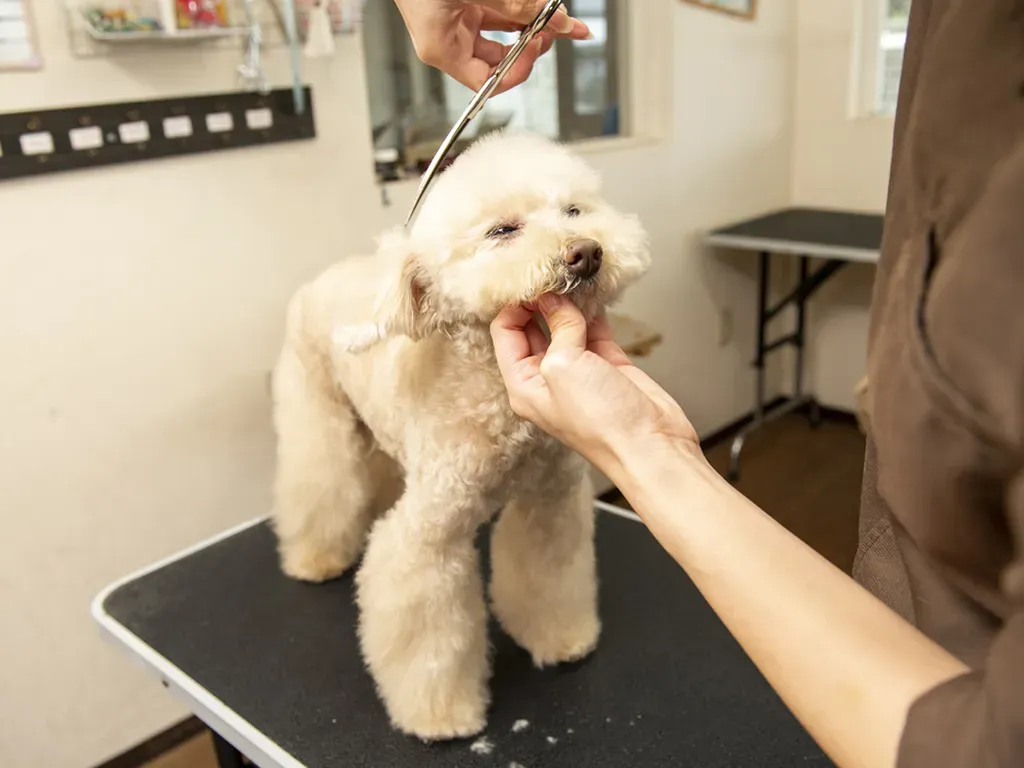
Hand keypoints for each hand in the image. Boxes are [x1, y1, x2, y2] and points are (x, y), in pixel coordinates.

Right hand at [394, 0, 590, 92]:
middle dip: (531, 44)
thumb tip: (555, 21)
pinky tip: (541, 6)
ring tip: (555, 14)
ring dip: (530, 24)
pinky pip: (499, 13)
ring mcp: (457, 20)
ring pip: (504, 32)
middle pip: (500, 57)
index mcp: (441, 48)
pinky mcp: (464, 3)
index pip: (486, 81)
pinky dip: (520, 9)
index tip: (537, 48)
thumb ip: (516, 6)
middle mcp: (449, 38)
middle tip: (555, 28)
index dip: (517, 70)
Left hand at [490, 293, 700, 474]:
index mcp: (524, 385)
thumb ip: (557, 328)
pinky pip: (595, 330)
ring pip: (567, 326)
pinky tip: (594, 291)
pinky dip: (595, 311)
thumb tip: (553, 298)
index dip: (514, 304)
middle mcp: (547, 378)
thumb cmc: (602, 422)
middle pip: (534, 328)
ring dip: (570, 302)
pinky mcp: (608, 366)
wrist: (651, 446)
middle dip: (541, 299)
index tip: (530, 279)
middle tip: (552, 270)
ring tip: (572, 274)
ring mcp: (579, 371)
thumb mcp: (564, 366)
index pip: (505, 334)